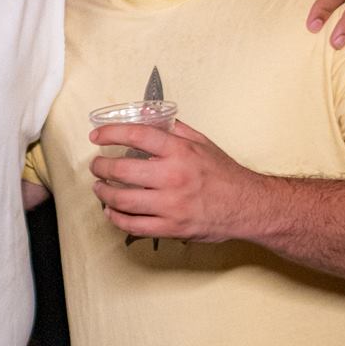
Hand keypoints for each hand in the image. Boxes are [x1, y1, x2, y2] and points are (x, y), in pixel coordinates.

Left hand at [89, 120, 249, 241]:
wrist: (247, 206)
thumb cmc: (224, 175)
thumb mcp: (203, 143)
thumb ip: (175, 130)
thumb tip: (150, 117)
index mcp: (180, 151)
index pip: (136, 134)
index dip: (111, 133)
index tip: (97, 136)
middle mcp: (172, 176)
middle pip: (121, 169)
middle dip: (101, 167)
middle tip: (97, 166)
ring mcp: (170, 205)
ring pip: (122, 199)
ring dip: (103, 193)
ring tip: (99, 188)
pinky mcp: (171, 227)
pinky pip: (133, 225)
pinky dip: (116, 218)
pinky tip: (111, 211)